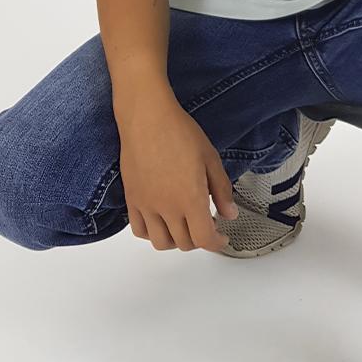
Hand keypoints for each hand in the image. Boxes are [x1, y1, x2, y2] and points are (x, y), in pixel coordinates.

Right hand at [118, 97, 239, 253]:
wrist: (147, 118)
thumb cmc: (179, 132)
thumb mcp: (211, 158)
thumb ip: (222, 190)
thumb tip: (230, 213)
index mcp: (190, 199)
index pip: (204, 239)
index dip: (216, 244)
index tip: (222, 238)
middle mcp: (167, 208)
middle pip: (184, 243)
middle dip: (200, 239)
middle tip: (207, 225)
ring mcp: (146, 205)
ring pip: (160, 242)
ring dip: (176, 241)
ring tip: (184, 226)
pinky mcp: (132, 199)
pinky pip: (139, 230)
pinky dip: (151, 233)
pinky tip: (161, 220)